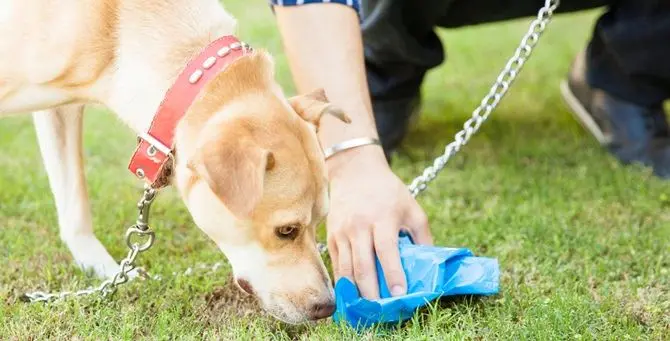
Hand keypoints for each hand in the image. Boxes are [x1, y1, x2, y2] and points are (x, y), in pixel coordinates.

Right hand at [326, 147, 432, 298]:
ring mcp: (343, 231)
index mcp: (383, 218)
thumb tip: (430, 265)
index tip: (399, 294)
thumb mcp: (412, 209)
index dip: (393, 274)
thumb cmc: (389, 192)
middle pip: (363, 265)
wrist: (355, 171)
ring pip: (346, 268)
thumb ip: (422, 237)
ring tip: (366, 308)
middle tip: (380, 310)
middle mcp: (360, 226)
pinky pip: (336, 264)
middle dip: (371, 291)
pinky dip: (343, 283)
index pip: (387, 250)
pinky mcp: (332, 236)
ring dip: (356, 291)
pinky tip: (351, 295)